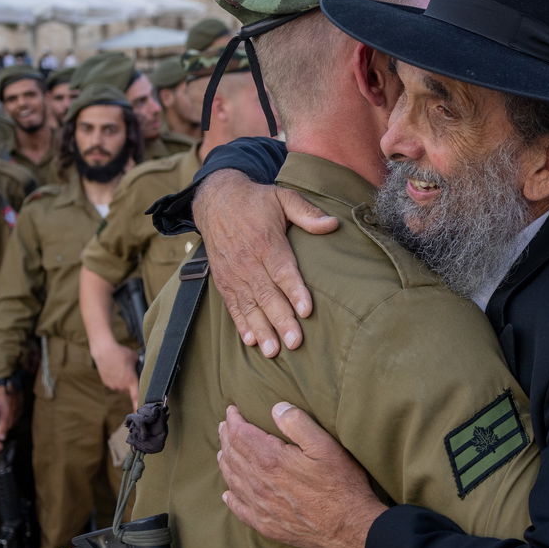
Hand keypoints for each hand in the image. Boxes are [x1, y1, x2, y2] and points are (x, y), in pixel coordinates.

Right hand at [91, 342, 139, 406]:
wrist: (104, 350)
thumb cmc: (121, 352)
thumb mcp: (135, 357)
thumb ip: (140, 365)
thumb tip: (143, 367)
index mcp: (131, 381)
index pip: (136, 397)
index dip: (138, 406)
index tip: (139, 414)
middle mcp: (122, 386)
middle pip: (128, 389)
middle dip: (129, 382)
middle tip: (128, 370)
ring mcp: (113, 385)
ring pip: (120, 386)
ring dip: (121, 380)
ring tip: (119, 367)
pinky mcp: (106, 382)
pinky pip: (113, 383)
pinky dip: (114, 378)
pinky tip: (113, 368)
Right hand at [194, 170, 337, 357]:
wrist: (215, 200)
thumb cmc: (255, 201)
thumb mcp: (282, 197)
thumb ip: (306, 212)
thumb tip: (332, 224)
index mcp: (266, 241)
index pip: (282, 270)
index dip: (294, 290)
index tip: (306, 310)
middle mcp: (249, 260)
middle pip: (267, 294)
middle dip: (281, 320)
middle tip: (295, 342)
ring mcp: (234, 273)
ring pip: (249, 305)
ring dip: (261, 329)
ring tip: (272, 351)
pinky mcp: (224, 280)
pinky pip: (232, 305)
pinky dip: (241, 324)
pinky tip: (250, 341)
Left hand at [217, 403, 385, 547]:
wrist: (349, 527)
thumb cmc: (341, 484)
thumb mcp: (325, 446)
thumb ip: (298, 423)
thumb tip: (276, 408)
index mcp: (271, 460)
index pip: (241, 435)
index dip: (234, 420)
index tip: (232, 410)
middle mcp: (259, 483)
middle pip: (233, 456)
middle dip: (227, 438)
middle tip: (224, 426)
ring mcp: (261, 506)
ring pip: (233, 480)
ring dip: (226, 463)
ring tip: (223, 451)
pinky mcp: (266, 525)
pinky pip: (240, 509)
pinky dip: (231, 498)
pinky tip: (227, 494)